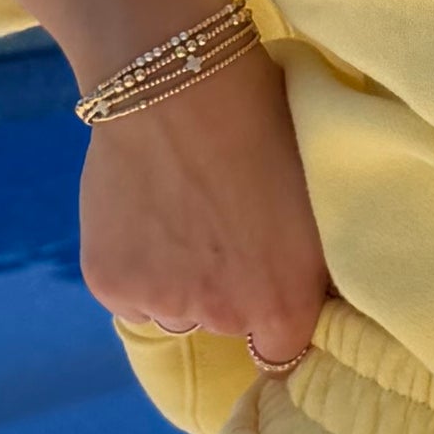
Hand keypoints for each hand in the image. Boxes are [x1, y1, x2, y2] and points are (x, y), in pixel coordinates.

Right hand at [78, 50, 329, 374]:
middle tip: (222, 221)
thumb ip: (315, 269)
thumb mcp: (318, 204)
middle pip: (225, 327)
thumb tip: (321, 302)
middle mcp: (224, 318)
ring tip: (181, 209)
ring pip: (174, 311)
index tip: (265, 285)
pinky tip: (146, 210)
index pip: (282, 354)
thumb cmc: (264, 126)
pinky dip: (135, 264)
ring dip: (177, 279)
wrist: (180, 79)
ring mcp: (163, 303)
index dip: (273, 319)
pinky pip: (130, 294)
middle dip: (225, 288)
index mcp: (285, 303)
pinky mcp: (111, 283)